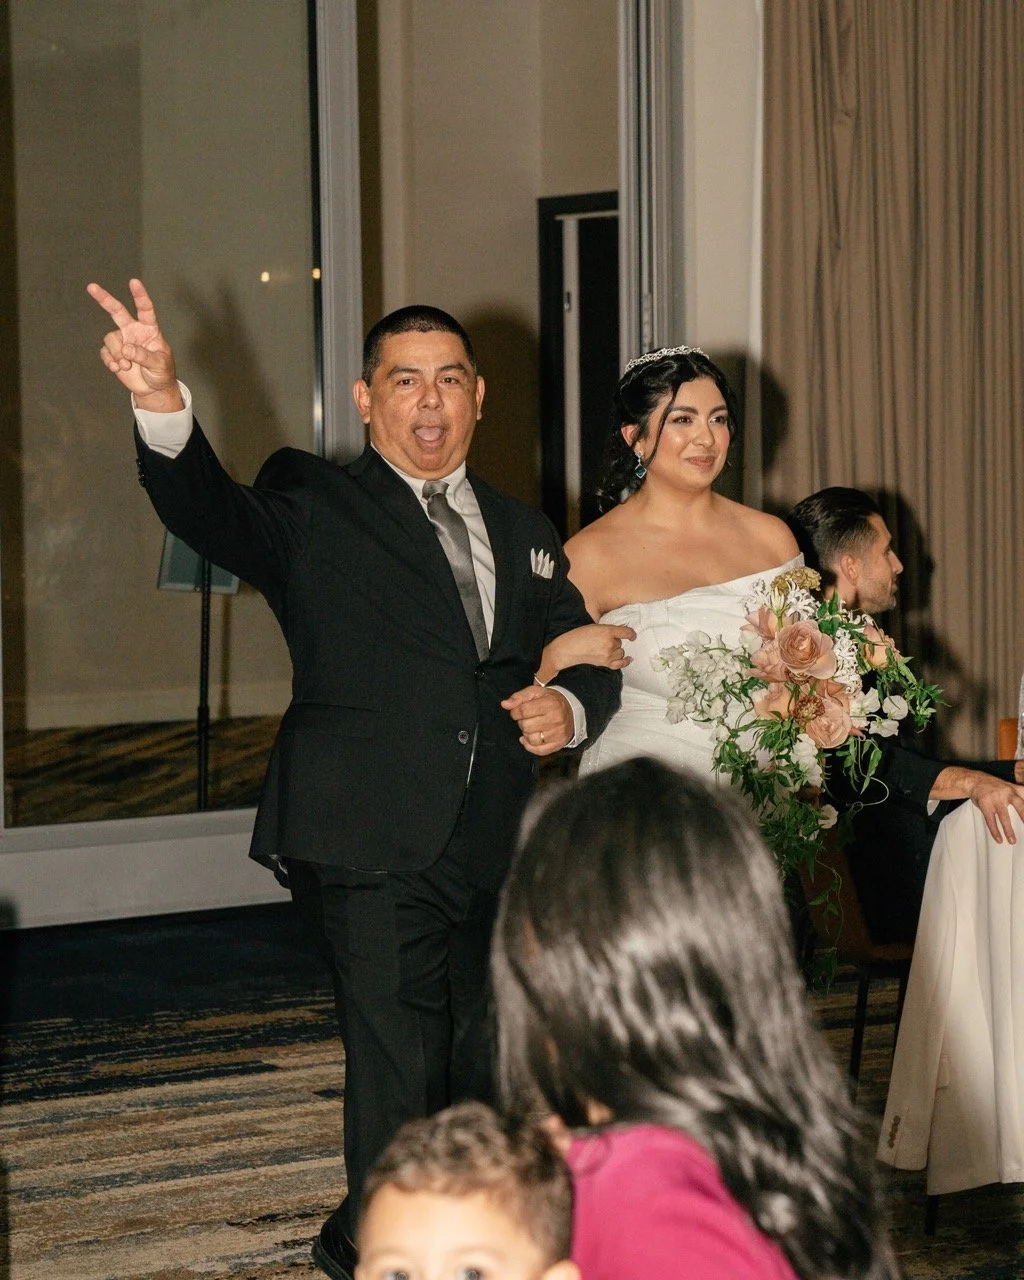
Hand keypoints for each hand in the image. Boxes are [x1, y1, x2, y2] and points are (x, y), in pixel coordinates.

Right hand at [86, 278, 182, 410]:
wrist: (153, 388)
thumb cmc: (162, 373)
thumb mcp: (159, 365)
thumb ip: (144, 356)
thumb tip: (126, 349)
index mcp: (149, 330)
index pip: (145, 309)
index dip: (140, 296)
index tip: (134, 282)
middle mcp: (133, 331)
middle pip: (117, 311)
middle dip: (104, 299)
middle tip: (91, 286)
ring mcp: (122, 341)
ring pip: (110, 339)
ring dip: (117, 354)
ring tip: (127, 366)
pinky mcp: (113, 353)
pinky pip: (105, 352)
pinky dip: (110, 361)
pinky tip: (118, 369)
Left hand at [501, 685, 573, 755]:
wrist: (570, 710)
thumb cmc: (549, 701)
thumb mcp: (535, 693)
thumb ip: (518, 697)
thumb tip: (505, 704)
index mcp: (550, 704)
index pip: (523, 711)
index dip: (515, 712)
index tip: (518, 711)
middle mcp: (556, 719)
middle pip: (526, 726)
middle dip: (523, 722)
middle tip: (528, 718)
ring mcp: (558, 733)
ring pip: (531, 739)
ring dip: (527, 733)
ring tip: (533, 726)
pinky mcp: (558, 744)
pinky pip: (538, 750)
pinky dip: (530, 745)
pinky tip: (530, 738)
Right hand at [536, 623, 635, 683]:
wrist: (569, 649)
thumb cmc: (579, 635)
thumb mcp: (595, 626)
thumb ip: (610, 629)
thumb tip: (623, 630)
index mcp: (608, 631)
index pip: (627, 633)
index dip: (631, 634)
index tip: (631, 635)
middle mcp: (610, 643)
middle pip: (620, 643)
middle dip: (615, 641)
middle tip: (602, 641)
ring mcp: (608, 655)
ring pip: (620, 652)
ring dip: (616, 650)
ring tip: (604, 648)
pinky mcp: (605, 663)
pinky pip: (620, 663)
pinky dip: (625, 661)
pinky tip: (629, 658)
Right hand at [966, 772, 1023, 843]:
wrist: (974, 781)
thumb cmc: (994, 786)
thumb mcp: (1009, 786)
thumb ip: (1020, 795)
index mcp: (1014, 790)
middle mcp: (1006, 793)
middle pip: (1019, 805)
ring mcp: (995, 799)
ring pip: (1003, 816)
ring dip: (1008, 830)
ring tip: (1012, 841)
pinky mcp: (985, 805)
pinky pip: (990, 820)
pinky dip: (995, 831)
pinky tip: (998, 839)